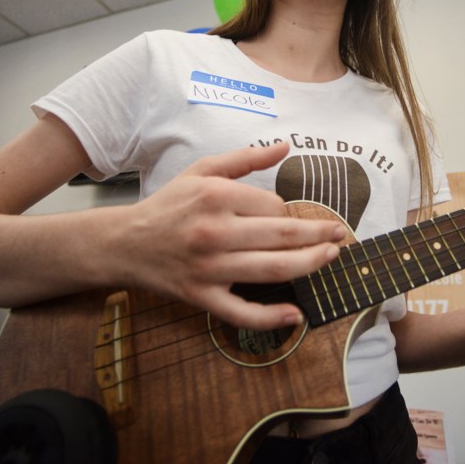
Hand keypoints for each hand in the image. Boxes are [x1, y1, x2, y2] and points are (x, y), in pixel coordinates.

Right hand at [105, 142, 344, 330]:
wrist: (124, 243)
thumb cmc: (168, 205)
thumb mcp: (201, 171)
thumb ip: (245, 158)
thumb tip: (285, 146)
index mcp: (216, 197)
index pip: (272, 205)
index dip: (287, 210)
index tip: (289, 216)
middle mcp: (215, 231)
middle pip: (282, 236)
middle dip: (318, 235)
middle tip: (340, 235)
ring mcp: (209, 268)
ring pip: (273, 270)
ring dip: (310, 265)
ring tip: (331, 258)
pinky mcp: (202, 297)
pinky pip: (241, 313)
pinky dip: (271, 317)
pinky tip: (296, 315)